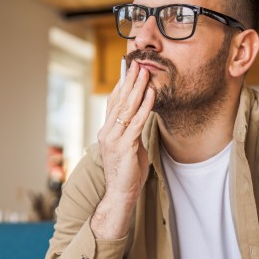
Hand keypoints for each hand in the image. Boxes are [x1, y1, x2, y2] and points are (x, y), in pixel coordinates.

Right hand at [91, 62, 154, 238]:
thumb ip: (133, 132)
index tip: (129, 70)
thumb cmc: (127, 173)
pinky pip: (136, 122)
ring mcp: (113, 139)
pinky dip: (145, 106)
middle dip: (129, 81)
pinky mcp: (124, 146)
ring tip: (145, 73)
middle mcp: (106, 132)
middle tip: (138, 64)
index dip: (120, 85)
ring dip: (137, 89)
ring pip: (126, 108)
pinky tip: (151, 94)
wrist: (121, 194)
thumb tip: (142, 117)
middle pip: (118, 101)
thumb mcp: (130, 147)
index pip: (112, 103)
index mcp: (106, 131)